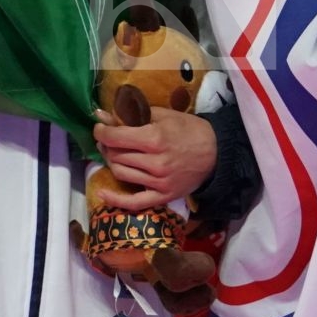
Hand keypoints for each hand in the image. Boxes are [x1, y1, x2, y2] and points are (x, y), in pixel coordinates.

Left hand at [92, 107, 219, 209]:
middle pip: (116, 155)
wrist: (217, 152)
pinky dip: (115, 200)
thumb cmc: (190, 130)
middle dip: (107, 145)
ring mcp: (158, 182)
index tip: (99, 128)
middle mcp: (155, 162)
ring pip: (120, 173)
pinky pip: (134, 202)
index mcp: (155, 138)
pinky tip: (102, 194)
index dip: (101, 131)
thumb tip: (102, 114)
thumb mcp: (164, 115)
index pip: (115, 137)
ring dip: (112, 162)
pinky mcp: (163, 196)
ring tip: (114, 155)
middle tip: (108, 140)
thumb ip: (133, 115)